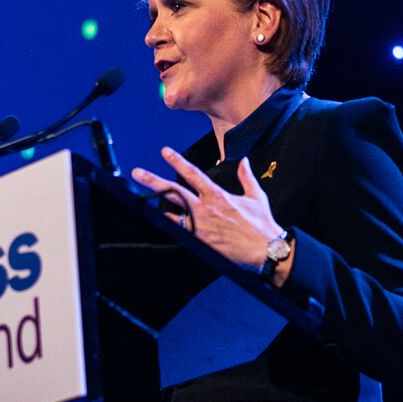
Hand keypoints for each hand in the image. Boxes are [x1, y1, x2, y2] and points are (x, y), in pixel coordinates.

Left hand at [132, 147, 284, 273]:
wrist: (265, 249)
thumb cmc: (262, 224)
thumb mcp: (256, 196)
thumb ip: (246, 177)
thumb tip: (243, 160)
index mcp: (217, 195)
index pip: (193, 174)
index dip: (177, 161)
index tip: (164, 152)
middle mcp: (205, 209)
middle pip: (174, 191)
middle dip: (154, 180)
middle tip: (137, 172)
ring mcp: (201, 226)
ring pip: (171, 214)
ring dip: (156, 207)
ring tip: (138, 200)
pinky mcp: (201, 242)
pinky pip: (179, 233)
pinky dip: (168, 228)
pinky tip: (156, 224)